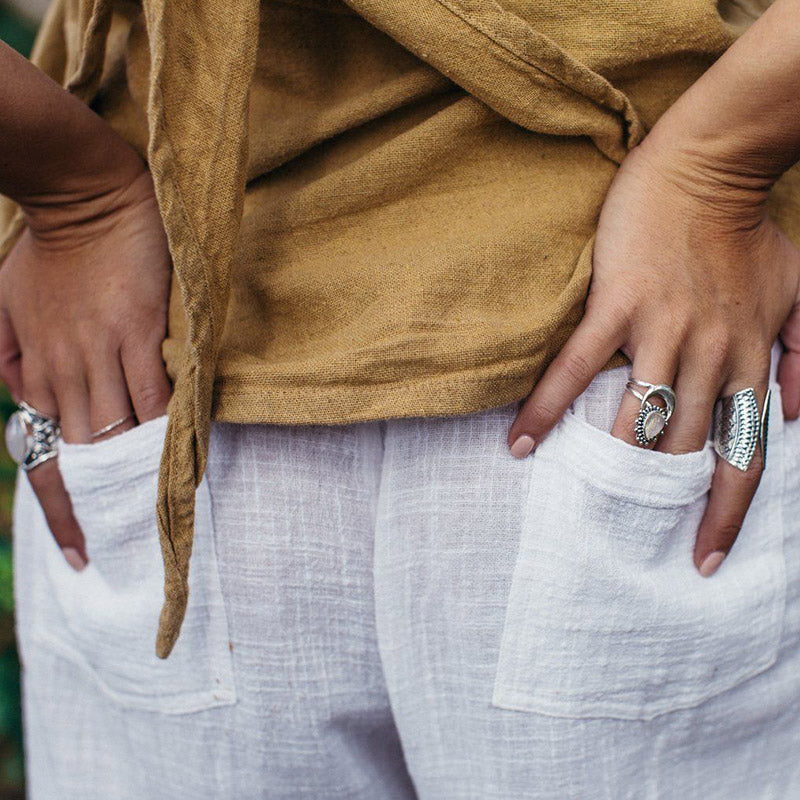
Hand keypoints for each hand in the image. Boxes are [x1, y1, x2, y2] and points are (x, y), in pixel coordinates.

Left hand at [0, 167, 171, 568]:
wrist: (79, 193)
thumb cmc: (43, 247)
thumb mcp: (2, 304)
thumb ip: (9, 357)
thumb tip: (21, 399)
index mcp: (36, 372)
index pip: (45, 459)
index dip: (60, 512)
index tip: (78, 556)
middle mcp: (69, 372)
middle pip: (86, 458)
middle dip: (104, 510)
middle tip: (128, 554)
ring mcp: (108, 351)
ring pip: (125, 433)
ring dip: (142, 480)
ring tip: (165, 521)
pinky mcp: (146, 330)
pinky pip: (159, 392)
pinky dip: (172, 429)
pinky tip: (187, 459)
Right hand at [508, 135, 799, 575]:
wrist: (710, 167)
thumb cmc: (748, 229)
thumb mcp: (796, 291)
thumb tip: (792, 415)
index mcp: (750, 356)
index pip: (744, 452)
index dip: (725, 511)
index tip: (704, 558)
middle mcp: (711, 353)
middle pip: (683, 446)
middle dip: (657, 498)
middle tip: (623, 534)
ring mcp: (663, 329)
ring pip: (637, 417)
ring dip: (606, 465)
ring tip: (575, 503)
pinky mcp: (619, 305)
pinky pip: (579, 366)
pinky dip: (547, 407)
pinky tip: (519, 444)